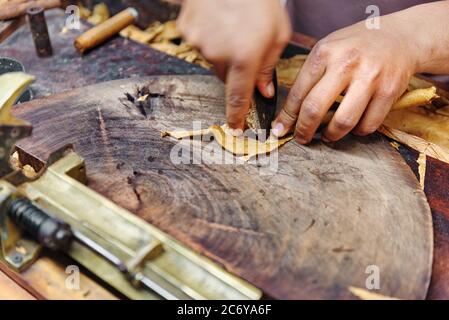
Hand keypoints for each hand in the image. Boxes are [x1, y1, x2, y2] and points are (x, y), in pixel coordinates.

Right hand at [177, 0, 290, 130]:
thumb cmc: (261, 0)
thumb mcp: (278, 33)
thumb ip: (269, 67)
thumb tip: (263, 92)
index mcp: (245, 58)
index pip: (238, 99)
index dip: (236, 117)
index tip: (234, 130)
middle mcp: (218, 55)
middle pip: (225, 77)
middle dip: (235, 69)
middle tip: (244, 45)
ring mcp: (198, 42)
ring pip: (212, 59)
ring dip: (222, 51)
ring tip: (232, 25)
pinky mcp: (186, 30)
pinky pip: (199, 43)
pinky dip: (209, 36)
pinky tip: (218, 19)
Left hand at [273, 15, 419, 142]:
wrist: (399, 37)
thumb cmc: (356, 47)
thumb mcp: (328, 49)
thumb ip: (309, 76)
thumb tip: (290, 112)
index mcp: (325, 52)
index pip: (298, 92)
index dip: (287, 116)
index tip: (280, 128)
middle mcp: (346, 64)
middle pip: (315, 109)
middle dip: (303, 130)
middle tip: (301, 138)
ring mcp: (370, 77)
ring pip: (343, 122)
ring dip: (331, 135)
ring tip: (327, 135)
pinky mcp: (389, 91)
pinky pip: (368, 125)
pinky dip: (358, 132)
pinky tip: (353, 127)